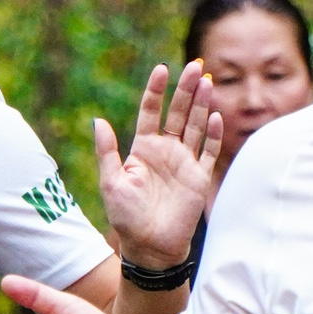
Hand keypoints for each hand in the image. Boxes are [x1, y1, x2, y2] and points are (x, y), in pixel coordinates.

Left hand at [94, 61, 222, 269]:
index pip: (151, 110)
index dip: (156, 90)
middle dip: (186, 89)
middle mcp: (166, 150)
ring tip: (207, 81)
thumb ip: (107, 151)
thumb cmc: (126, 217)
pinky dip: (213, 134)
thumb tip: (98, 120)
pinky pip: (209, 151)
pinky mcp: (199, 177)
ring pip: (196, 125)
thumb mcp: (111, 182)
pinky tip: (214, 116)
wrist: (149, 247)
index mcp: (143, 147)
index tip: (162, 69)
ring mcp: (184, 162)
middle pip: (178, 112)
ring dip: (202, 104)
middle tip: (194, 66)